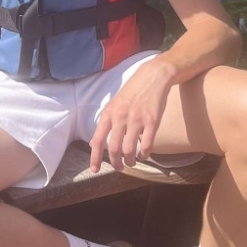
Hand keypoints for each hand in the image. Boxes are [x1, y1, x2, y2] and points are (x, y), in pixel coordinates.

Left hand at [88, 56, 173, 172]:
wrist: (152, 76)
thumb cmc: (132, 92)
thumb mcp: (113, 104)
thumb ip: (104, 123)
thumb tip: (93, 144)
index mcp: (109, 113)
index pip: (98, 140)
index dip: (95, 157)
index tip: (94, 170)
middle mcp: (121, 117)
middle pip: (114, 148)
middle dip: (116, 163)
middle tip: (119, 167)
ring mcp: (137, 119)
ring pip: (130, 149)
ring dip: (130, 161)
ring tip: (131, 161)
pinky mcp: (152, 121)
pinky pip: (147, 145)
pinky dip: (144, 155)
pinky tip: (143, 155)